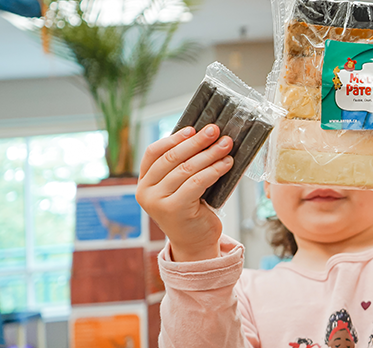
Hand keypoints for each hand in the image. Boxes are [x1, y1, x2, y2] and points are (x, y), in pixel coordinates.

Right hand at [135, 124, 233, 261]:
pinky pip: (197, 182)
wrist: (196, 244)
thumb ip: (182, 167)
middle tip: (215, 131)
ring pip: (186, 169)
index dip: (174, 138)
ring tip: (226, 145)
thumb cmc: (192, 211)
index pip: (153, 152)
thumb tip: (204, 137)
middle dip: (196, 142)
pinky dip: (214, 170)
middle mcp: (145, 192)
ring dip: (209, 154)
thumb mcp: (181, 187)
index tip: (193, 128)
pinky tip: (227, 164)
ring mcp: (157, 202)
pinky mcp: (174, 210)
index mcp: (144, 183)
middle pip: (172, 158)